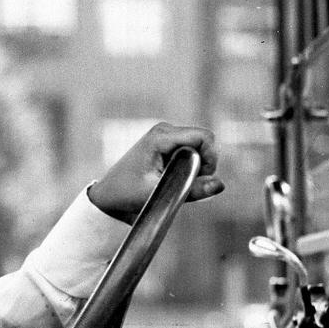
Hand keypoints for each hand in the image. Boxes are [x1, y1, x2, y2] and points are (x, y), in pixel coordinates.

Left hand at [88, 122, 223, 223]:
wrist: (108, 196)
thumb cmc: (127, 194)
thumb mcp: (161, 194)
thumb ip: (192, 189)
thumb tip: (219, 184)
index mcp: (161, 136)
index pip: (204, 137)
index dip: (211, 158)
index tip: (202, 178)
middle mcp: (165, 130)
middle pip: (204, 143)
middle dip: (203, 165)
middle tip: (186, 185)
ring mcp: (166, 136)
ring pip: (200, 149)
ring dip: (196, 168)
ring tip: (176, 183)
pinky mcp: (167, 145)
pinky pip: (192, 152)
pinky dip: (190, 168)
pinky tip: (174, 180)